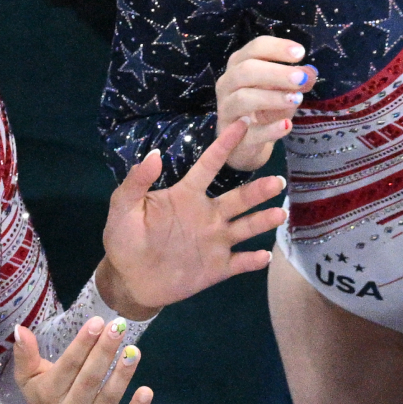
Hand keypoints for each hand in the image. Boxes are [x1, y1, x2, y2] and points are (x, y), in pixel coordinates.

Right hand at [7, 315, 149, 403]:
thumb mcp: (29, 381)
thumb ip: (26, 356)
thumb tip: (21, 328)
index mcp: (49, 394)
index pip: (68, 366)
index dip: (83, 344)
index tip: (97, 321)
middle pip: (90, 378)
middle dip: (104, 351)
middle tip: (119, 326)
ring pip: (109, 397)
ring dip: (123, 374)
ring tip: (134, 350)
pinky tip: (146, 390)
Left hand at [100, 118, 287, 316]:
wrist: (129, 279)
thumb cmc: (124, 238)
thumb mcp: (123, 207)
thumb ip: (137, 181)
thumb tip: (154, 154)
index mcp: (187, 195)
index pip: (210, 165)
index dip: (225, 145)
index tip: (242, 124)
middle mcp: (208, 214)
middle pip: (239, 198)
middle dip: (259, 189)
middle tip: (277, 181)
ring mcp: (215, 241)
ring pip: (246, 227)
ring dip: (263, 220)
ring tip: (279, 214)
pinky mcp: (218, 268)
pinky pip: (241, 262)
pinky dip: (254, 259)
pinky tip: (263, 255)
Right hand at [215, 36, 314, 170]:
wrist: (245, 142)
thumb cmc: (263, 108)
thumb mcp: (282, 91)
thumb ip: (296, 81)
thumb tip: (310, 73)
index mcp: (239, 65)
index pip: (255, 49)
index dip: (277, 48)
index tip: (300, 53)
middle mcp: (228, 84)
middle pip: (246, 70)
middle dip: (276, 73)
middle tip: (301, 78)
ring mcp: (226, 110)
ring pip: (243, 99)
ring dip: (272, 98)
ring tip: (297, 100)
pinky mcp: (232, 137)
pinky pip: (249, 132)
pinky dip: (269, 129)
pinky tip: (287, 125)